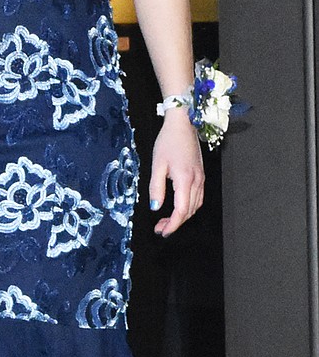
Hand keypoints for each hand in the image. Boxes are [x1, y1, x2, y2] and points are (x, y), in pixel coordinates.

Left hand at [148, 111, 203, 236]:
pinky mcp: (201, 175)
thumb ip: (156, 187)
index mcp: (185, 180)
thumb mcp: (157, 164)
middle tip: (160, 227)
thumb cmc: (168, 141)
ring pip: (195, 206)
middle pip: (189, 211)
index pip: (182, 210)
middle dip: (175, 223)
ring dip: (182, 216)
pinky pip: (197, 197)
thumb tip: (155, 207)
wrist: (183, 124)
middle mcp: (197, 181)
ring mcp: (201, 178)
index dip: (173, 224)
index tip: (162, 231)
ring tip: (166, 220)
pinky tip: (178, 207)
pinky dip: (188, 207)